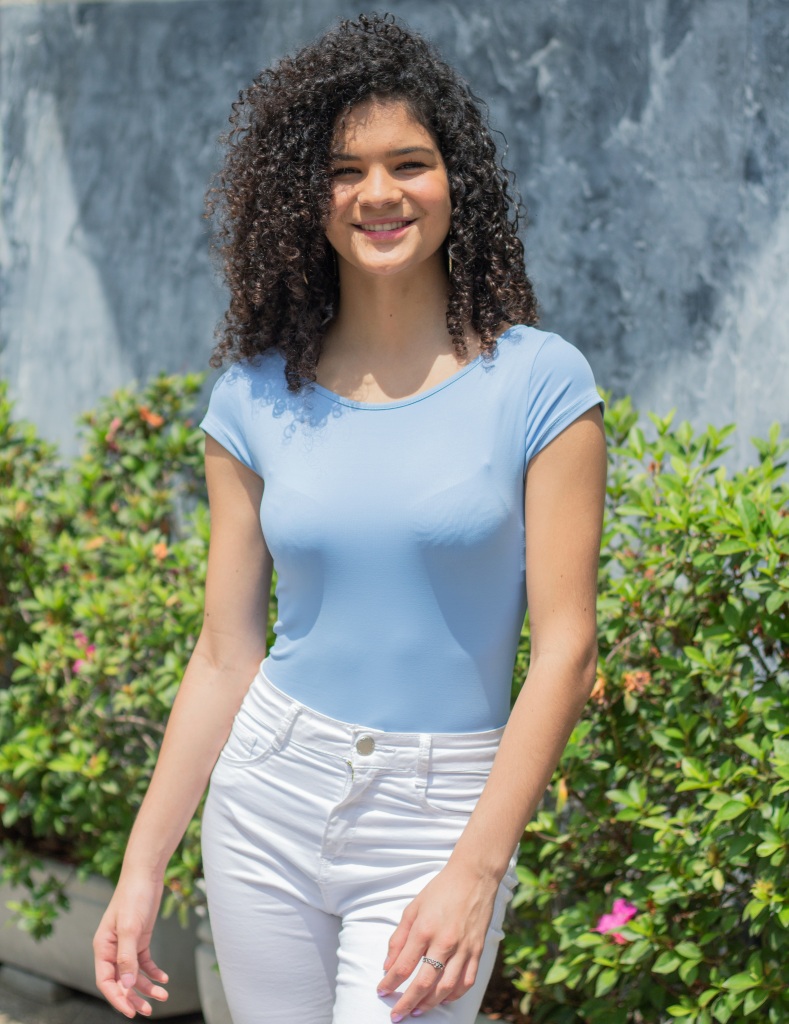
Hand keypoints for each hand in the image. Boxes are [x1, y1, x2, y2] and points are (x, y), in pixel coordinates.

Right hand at [92, 875, 169, 1017]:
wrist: (145, 874)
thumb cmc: (133, 897)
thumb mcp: (130, 928)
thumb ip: (127, 957)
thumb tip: (126, 984)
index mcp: (102, 947)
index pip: (106, 981)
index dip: (117, 998)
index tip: (130, 1012)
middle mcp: (112, 949)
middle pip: (121, 981)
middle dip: (134, 997)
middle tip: (148, 1011)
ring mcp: (127, 945)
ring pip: (134, 974)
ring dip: (147, 986)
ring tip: (163, 995)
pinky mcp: (140, 939)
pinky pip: (144, 962)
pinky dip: (153, 972)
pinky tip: (163, 979)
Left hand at [377, 859, 498, 1019]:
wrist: (474, 876)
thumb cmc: (440, 890)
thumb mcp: (413, 908)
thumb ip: (399, 937)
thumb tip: (388, 965)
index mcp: (424, 929)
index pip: (403, 966)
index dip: (389, 982)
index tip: (381, 991)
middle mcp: (444, 942)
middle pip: (423, 983)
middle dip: (407, 1003)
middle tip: (396, 1015)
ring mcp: (463, 948)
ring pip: (445, 988)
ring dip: (429, 1004)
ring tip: (417, 1011)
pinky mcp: (477, 951)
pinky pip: (466, 982)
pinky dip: (454, 995)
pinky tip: (443, 999)